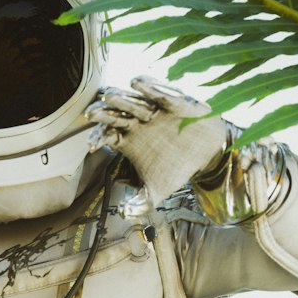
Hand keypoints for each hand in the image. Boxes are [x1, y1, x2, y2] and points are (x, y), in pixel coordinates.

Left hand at [85, 75, 229, 203]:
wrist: (206, 158)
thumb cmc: (176, 170)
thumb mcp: (156, 192)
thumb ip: (139, 203)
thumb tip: (123, 214)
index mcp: (129, 139)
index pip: (108, 134)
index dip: (99, 137)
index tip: (91, 145)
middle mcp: (138, 122)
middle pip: (117, 114)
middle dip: (105, 113)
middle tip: (92, 113)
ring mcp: (155, 110)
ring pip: (135, 101)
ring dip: (123, 98)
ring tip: (110, 96)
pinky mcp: (175, 102)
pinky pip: (161, 94)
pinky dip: (151, 89)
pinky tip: (139, 83)